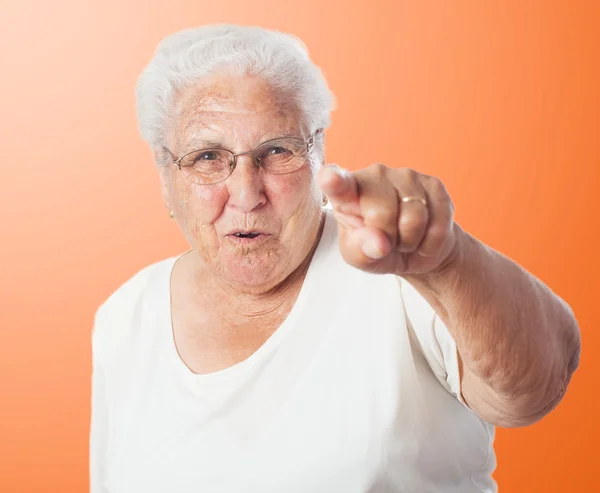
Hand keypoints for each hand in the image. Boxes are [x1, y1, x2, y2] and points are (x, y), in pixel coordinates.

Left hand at [318, 163, 459, 275]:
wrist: (415, 250)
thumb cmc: (375, 248)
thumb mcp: (359, 257)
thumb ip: (361, 250)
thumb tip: (380, 243)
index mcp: (346, 191)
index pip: (338, 182)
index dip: (334, 180)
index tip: (330, 179)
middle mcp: (374, 174)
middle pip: (382, 213)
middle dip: (388, 238)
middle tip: (387, 241)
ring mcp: (406, 175)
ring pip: (414, 218)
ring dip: (411, 240)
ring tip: (405, 238)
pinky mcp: (434, 184)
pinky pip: (438, 222)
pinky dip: (431, 241)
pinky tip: (424, 235)